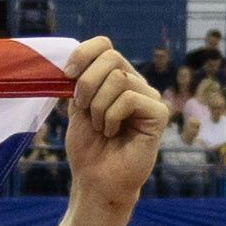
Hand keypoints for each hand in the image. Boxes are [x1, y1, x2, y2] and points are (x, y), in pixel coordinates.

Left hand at [56, 35, 172, 211]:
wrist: (96, 181)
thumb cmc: (88, 148)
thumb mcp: (77, 108)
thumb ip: (79, 81)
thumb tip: (74, 58)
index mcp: (115, 78)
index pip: (104, 45)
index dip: (83, 53)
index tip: (66, 76)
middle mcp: (136, 83)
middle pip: (111, 58)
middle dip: (87, 84)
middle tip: (83, 109)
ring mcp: (150, 97)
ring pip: (119, 79)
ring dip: (99, 107)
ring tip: (100, 127)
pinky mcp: (159, 113)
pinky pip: (130, 98)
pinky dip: (112, 117)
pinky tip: (113, 133)